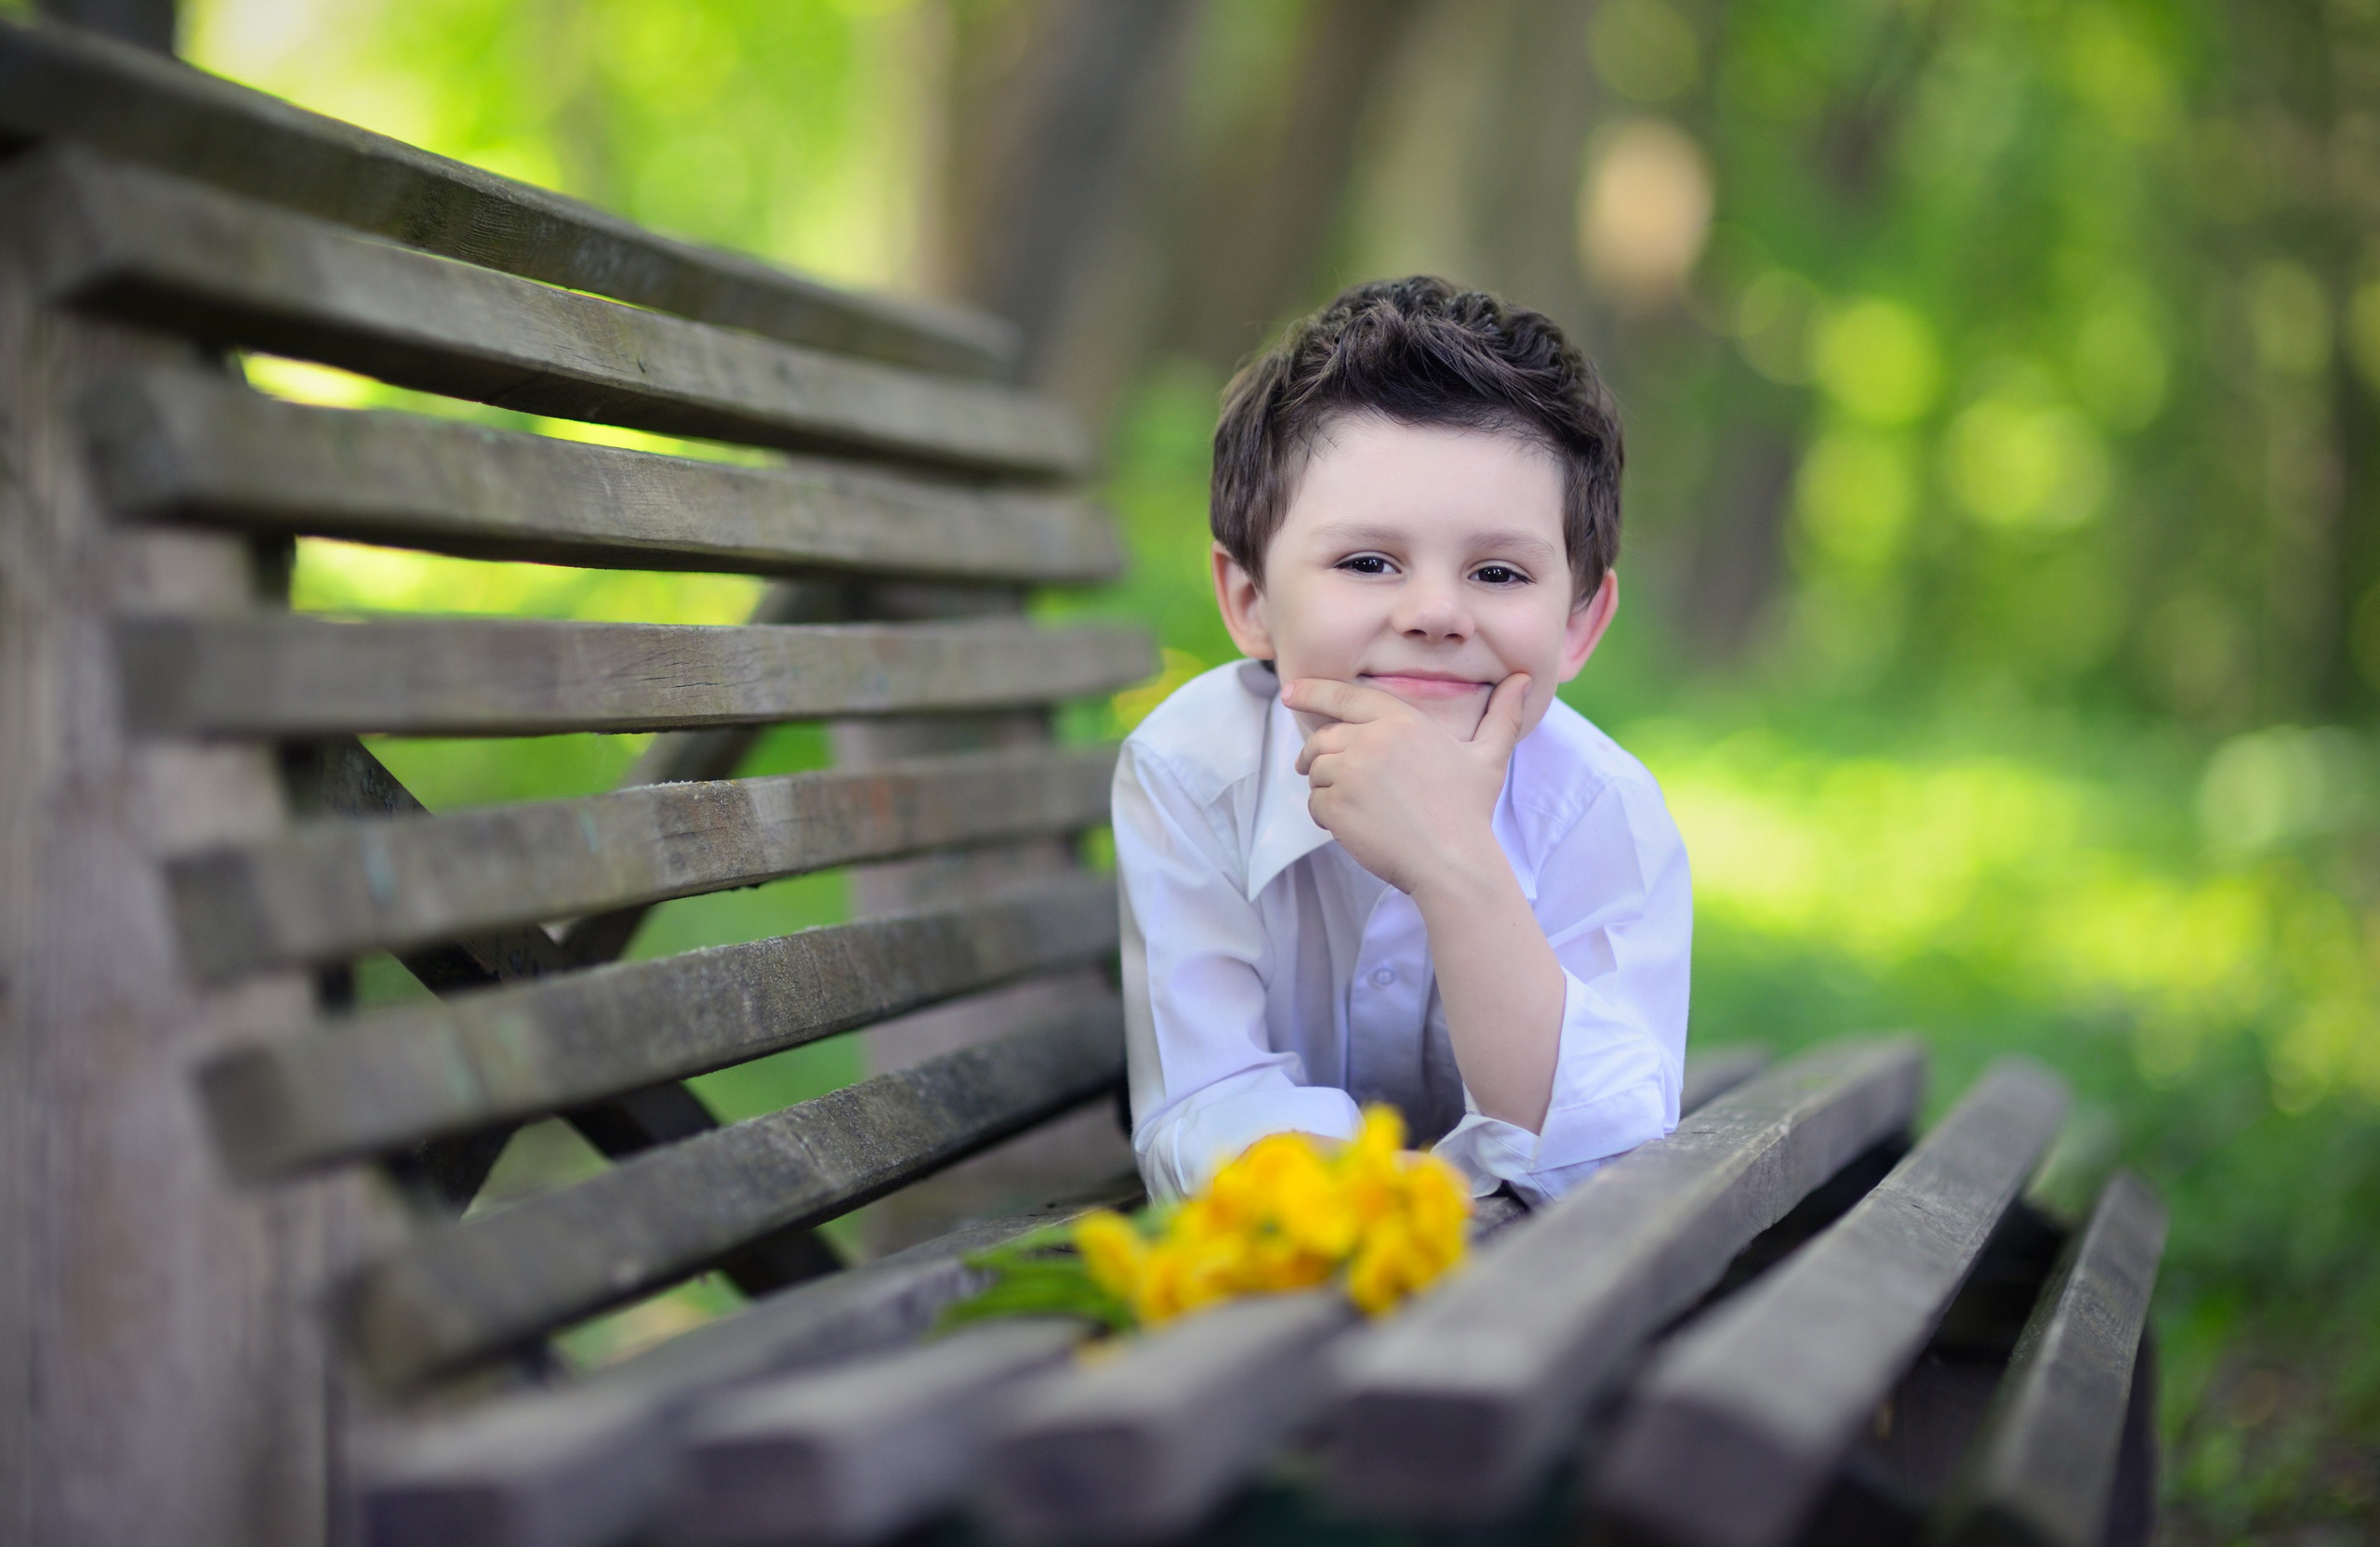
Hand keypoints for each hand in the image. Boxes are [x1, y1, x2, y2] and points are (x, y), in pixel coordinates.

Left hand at [1287, 674, 1529, 895]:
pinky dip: (1327, 817)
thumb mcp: (1489, 756)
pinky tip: (1354, 828)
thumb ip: (1502, 715)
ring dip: (1327, 789)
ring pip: (1317, 772)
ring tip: (1355, 808)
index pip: (1345, 695)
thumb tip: (1524, 679)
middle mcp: (1371, 740)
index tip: (1290, 690)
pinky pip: (1315, 804)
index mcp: (1401, 720)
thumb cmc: (1470, 810)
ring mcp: (1350, 772)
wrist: (1454, 861)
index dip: (1313, 690)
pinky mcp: (1336, 806)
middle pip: (1323, 737)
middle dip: (1317, 754)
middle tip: (1323, 771)